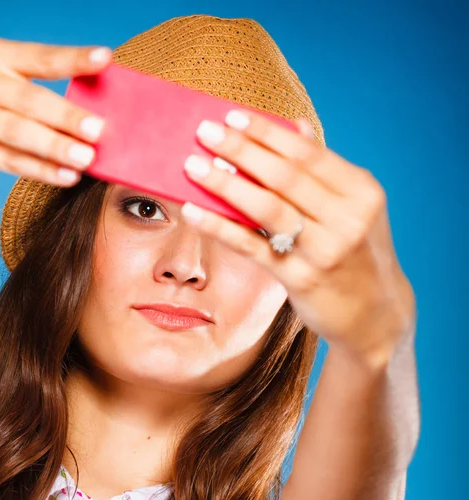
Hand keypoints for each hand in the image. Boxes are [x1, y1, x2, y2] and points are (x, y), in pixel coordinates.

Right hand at [0, 38, 113, 199]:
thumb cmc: (0, 123)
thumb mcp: (18, 102)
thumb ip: (50, 102)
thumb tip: (102, 120)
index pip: (41, 57)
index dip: (73, 59)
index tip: (105, 58)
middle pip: (30, 99)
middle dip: (67, 115)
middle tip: (99, 130)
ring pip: (19, 131)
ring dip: (56, 146)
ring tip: (86, 159)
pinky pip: (11, 160)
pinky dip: (42, 170)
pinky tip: (67, 177)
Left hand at [181, 110, 415, 368]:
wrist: (375, 314)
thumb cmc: (357, 253)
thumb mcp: (353, 208)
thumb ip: (322, 170)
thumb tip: (295, 126)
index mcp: (361, 192)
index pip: (307, 154)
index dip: (267, 134)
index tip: (233, 116)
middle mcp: (347, 219)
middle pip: (284, 176)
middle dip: (241, 150)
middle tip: (205, 132)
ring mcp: (324, 251)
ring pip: (266, 209)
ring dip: (226, 184)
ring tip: (194, 166)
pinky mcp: (300, 278)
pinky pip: (252, 247)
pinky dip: (220, 227)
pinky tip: (194, 212)